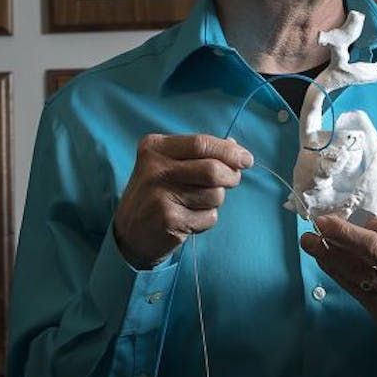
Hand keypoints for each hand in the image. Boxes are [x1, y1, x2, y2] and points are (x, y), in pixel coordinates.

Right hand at [113, 134, 252, 267]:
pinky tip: (189, 219)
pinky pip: (209, 217)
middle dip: (231, 176)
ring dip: (215, 201)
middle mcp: (154, 168)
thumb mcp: (168, 165)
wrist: (130, 233)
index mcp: (155, 147)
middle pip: (212, 169)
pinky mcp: (169, 219)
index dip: (229, 151)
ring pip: (214, 194)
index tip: (247, 159)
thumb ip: (198, 154)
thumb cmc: (157, 194)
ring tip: (196, 203)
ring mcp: (160, 194)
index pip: (201, 143)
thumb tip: (235, 145)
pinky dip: (206, 219)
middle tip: (233, 181)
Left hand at [299, 214, 376, 373]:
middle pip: (372, 248)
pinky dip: (336, 273)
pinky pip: (355, 289)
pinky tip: (324, 262)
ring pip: (358, 270)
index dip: (367, 222)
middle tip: (319, 223)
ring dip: (329, 254)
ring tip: (309, 242)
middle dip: (341, 233)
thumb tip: (364, 223)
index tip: (348, 217)